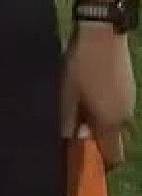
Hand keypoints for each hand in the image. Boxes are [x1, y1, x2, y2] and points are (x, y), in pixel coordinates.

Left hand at [63, 24, 134, 166]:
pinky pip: (117, 106)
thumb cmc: (81, 66)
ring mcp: (131, 99)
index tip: (82, 160)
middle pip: (115, 139)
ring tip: (77, 108)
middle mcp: (125, 115)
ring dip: (99, 121)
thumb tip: (70, 141)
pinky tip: (87, 92)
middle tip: (74, 130)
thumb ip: (68, 122)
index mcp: (110, 122)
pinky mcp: (130, 86)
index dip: (100, 163)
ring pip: (115, 121)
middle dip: (97, 140)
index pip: (113, 156)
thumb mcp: (66, 95)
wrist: (103, 32)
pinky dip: (104, 107)